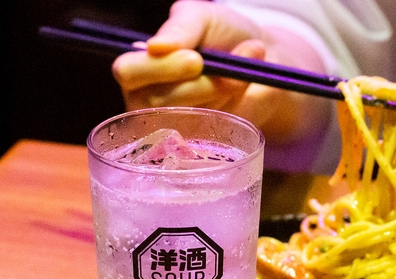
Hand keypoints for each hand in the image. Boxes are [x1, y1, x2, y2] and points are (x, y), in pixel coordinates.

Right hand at [112, 0, 329, 142]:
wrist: (267, 61)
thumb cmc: (225, 35)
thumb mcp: (202, 17)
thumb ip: (180, 27)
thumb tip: (155, 46)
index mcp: (139, 65)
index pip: (128, 73)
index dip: (161, 68)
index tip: (196, 59)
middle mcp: (147, 100)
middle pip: (156, 102)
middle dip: (197, 86)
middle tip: (222, 72)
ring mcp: (174, 126)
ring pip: (187, 118)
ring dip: (220, 93)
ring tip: (238, 75)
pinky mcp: (200, 145)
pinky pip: (210, 134)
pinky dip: (231, 110)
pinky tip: (240, 94)